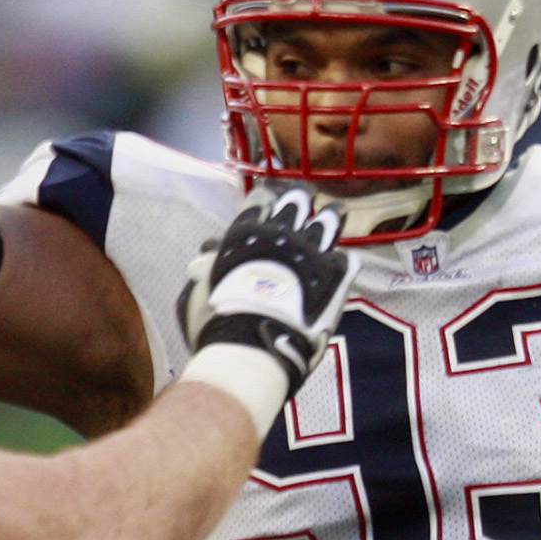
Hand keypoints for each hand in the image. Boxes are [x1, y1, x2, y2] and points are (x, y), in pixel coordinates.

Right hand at [179, 188, 355, 398]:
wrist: (254, 345)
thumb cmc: (216, 321)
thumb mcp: (196, 294)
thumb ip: (206, 274)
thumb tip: (204, 265)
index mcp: (246, 233)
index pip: (259, 202)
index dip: (265, 197)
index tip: (270, 195)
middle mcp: (281, 235)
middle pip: (295, 204)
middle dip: (298, 198)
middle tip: (303, 194)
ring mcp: (311, 253)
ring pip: (325, 224)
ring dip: (328, 218)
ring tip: (334, 211)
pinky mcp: (335, 278)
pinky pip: (343, 261)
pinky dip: (340, 261)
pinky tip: (344, 259)